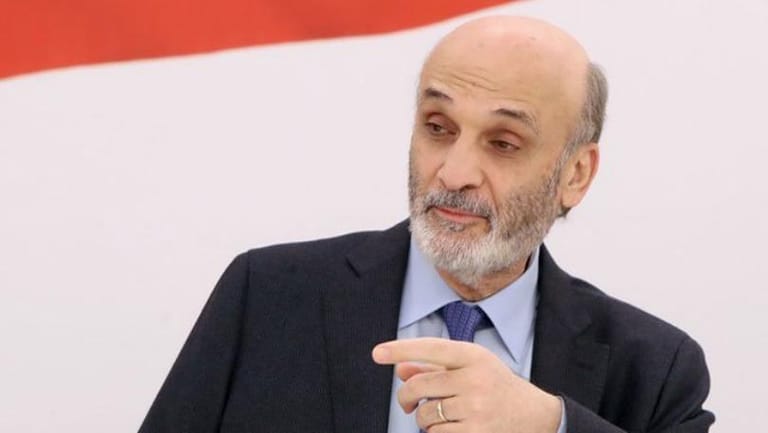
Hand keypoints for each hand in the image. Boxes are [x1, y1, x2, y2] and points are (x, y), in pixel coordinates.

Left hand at [372, 337, 561, 432]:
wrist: (533, 415)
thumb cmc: (495, 386)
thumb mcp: (470, 367)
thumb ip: (434, 368)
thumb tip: (400, 370)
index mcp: (473, 356)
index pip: (430, 348)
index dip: (401, 349)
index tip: (377, 353)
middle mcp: (475, 379)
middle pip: (419, 386)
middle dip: (405, 397)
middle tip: (405, 403)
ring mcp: (476, 408)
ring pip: (424, 414)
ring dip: (423, 418)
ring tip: (439, 415)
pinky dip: (436, 432)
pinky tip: (450, 427)